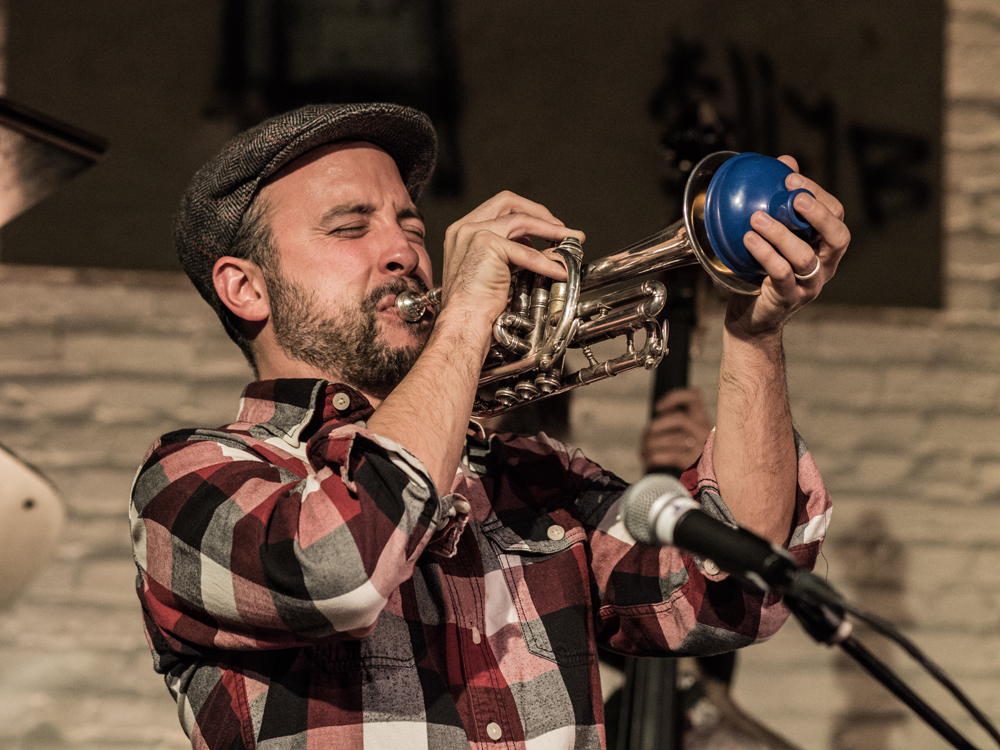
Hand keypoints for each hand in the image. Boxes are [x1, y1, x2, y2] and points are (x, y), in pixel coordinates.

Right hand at [440, 191, 582, 330]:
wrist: (462, 322)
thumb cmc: (473, 305)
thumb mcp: (490, 268)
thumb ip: (506, 251)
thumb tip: (533, 245)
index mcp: (462, 231)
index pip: (498, 208)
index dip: (526, 213)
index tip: (546, 225)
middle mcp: (465, 227)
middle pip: (508, 202)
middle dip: (539, 212)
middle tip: (560, 228)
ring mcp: (474, 233)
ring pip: (521, 220)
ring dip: (550, 230)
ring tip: (569, 241)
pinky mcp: (487, 245)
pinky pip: (527, 252)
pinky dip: (547, 262)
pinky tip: (559, 270)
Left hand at [641, 388, 712, 472]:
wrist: (708, 485)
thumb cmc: (692, 459)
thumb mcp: (691, 438)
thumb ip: (678, 428)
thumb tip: (650, 430)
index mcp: (704, 420)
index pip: (695, 397)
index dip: (674, 397)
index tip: (658, 408)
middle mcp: (706, 431)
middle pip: (678, 419)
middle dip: (655, 426)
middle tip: (646, 436)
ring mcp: (703, 448)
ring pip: (672, 438)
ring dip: (651, 444)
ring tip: (644, 451)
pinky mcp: (696, 464)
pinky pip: (671, 456)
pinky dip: (654, 457)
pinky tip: (648, 461)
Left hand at [725, 156, 849, 339]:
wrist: (752, 317)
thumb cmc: (762, 271)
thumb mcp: (773, 236)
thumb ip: (781, 202)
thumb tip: (785, 161)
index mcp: (825, 246)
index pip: (836, 215)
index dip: (818, 195)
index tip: (791, 179)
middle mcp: (824, 265)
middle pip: (837, 236)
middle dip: (817, 214)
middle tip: (792, 197)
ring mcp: (809, 285)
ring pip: (804, 256)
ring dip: (781, 233)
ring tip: (757, 218)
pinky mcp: (788, 298)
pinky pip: (781, 274)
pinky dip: (766, 255)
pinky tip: (749, 240)